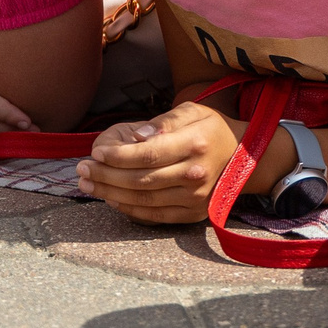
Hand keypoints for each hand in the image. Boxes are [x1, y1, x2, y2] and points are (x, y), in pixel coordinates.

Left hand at [76, 97, 248, 223]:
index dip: (118, 156)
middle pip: (141, 179)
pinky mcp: (193, 213)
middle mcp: (195, 173)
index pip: (148, 154)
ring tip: (88, 185)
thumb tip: (136, 136)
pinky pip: (155, 215)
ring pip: (144, 200)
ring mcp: (195, 197)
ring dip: (111, 194)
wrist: (246, 157)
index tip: (95, 153)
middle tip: (81, 171)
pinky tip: (111, 200)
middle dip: (105, 176)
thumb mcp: (193, 111)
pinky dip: (130, 210)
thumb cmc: (212, 129)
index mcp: (194, 144)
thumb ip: (164, 121)